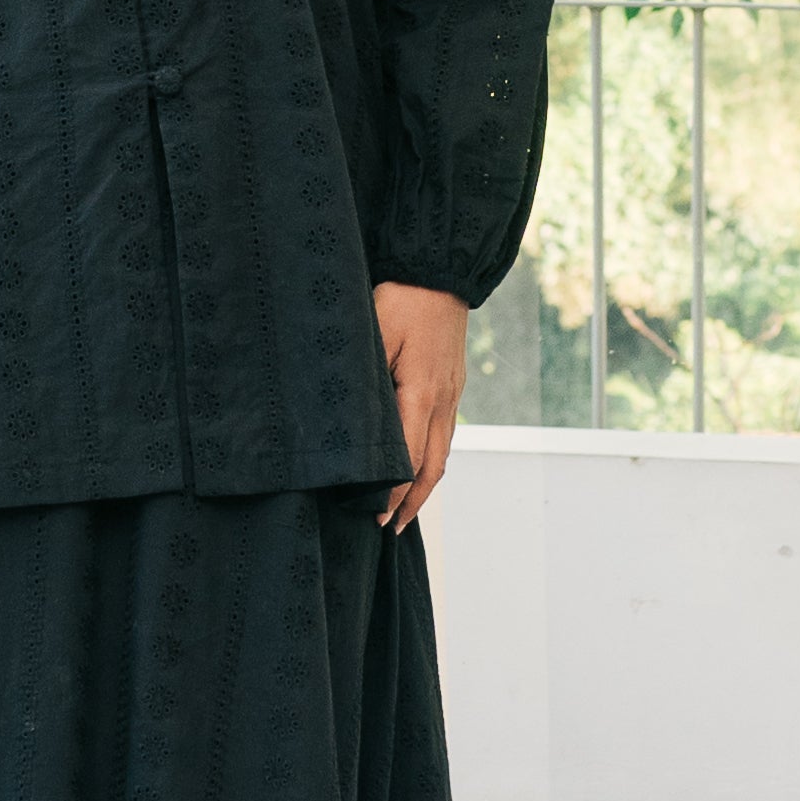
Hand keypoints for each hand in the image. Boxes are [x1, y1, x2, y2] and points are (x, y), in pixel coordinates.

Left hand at [373, 282, 467, 532]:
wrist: (440, 272)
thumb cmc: (402, 298)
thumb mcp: (373, 332)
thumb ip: (363, 377)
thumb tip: (346, 418)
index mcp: (421, 393)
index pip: (408, 458)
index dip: (393, 492)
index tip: (376, 515)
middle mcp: (442, 401)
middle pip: (433, 467)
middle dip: (413, 502)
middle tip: (391, 528)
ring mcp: (452, 395)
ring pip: (443, 453)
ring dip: (426, 485)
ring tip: (407, 509)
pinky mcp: (453, 386)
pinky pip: (445, 433)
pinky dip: (433, 459)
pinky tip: (420, 466)